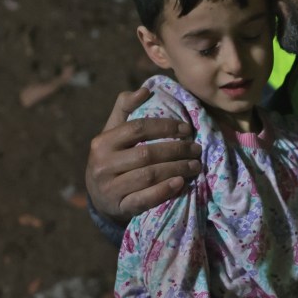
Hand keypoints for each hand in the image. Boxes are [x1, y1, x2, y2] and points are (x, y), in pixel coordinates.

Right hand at [85, 88, 201, 221]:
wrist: (100, 198)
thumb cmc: (113, 158)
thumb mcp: (114, 133)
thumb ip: (125, 109)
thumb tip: (145, 89)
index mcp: (102, 142)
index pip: (137, 128)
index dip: (165, 127)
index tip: (187, 129)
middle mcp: (102, 164)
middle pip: (147, 153)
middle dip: (176, 150)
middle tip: (197, 149)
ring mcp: (110, 188)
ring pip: (149, 175)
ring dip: (177, 169)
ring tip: (196, 165)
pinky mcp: (119, 207)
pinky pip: (144, 199)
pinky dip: (164, 190)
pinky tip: (181, 183)